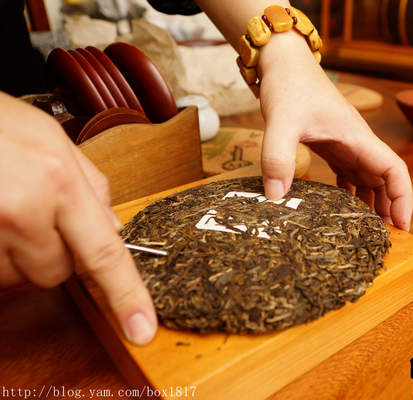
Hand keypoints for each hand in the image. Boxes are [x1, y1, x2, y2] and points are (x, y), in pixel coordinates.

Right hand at [0, 92, 156, 344]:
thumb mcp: (51, 138)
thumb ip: (89, 183)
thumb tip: (112, 226)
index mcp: (59, 180)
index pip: (104, 252)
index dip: (126, 296)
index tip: (141, 331)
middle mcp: (22, 210)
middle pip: (58, 272)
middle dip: (55, 254)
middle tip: (36, 216)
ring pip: (19, 277)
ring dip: (19, 257)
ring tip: (5, 211)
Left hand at [257, 32, 412, 229]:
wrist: (283, 63)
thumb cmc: (289, 85)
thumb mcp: (281, 121)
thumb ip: (277, 156)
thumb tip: (276, 198)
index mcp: (357, 138)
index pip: (394, 170)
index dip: (403, 198)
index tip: (401, 225)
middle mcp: (357, 144)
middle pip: (385, 181)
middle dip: (389, 210)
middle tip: (383, 241)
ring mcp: (345, 145)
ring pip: (368, 180)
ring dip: (371, 205)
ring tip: (365, 234)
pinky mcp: (331, 147)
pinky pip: (349, 176)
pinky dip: (350, 195)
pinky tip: (341, 212)